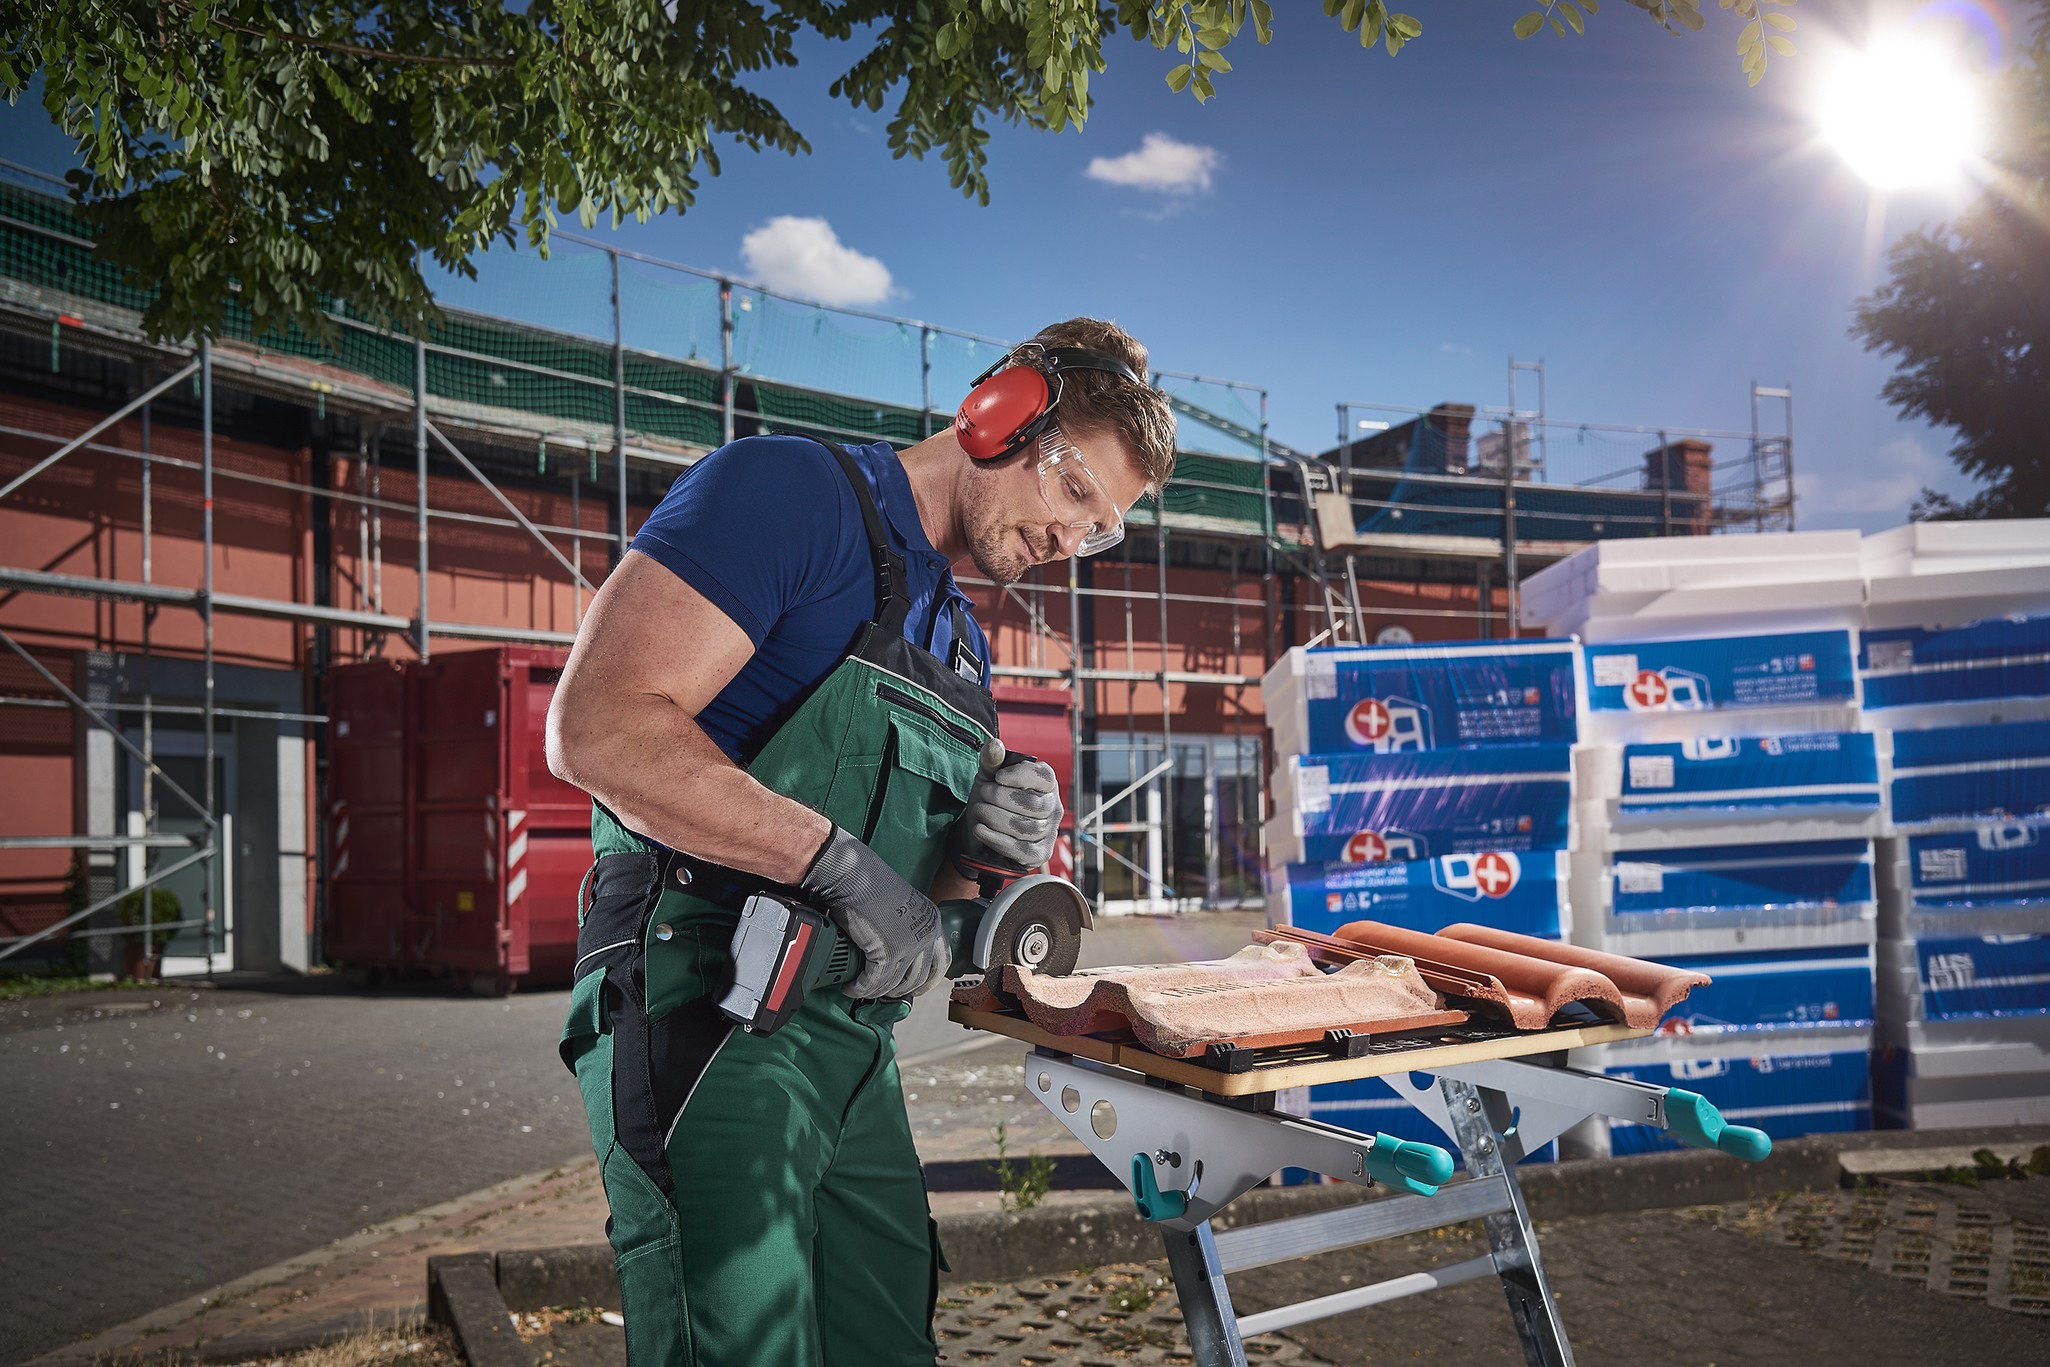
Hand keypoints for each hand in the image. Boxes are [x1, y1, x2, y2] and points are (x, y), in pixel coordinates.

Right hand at [800, 826, 950, 998]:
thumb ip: (906, 926)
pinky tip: (851, 987)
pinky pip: (874, 982)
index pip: (941, 962)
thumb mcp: (901, 905)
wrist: (853, 876)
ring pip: (895, 984)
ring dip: (876, 991)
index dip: (928, 980)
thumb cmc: (870, 884)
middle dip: (899, 990)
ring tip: (862, 988)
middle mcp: (926, 935)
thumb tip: (898, 951)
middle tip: (883, 992)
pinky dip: (860, 988)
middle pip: (918, 978)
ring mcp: (909, 946)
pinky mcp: (887, 954)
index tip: (916, 988)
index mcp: (932, 921)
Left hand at [953, 743, 1063, 870]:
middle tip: (982, 795)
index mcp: (1047, 784)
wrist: (979, 831)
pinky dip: (996, 839)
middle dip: (1000, 798)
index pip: (1044, 777)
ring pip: (1025, 827)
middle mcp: (1053, 808)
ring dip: (995, 818)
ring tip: (979, 811)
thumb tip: (994, 745)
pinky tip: (981, 830)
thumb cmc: (990, 800)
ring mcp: (1048, 832)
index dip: (1020, 776)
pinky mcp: (1039, 854)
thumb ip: (991, 761)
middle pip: (1032, 804)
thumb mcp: (988, 777)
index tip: (997, 777)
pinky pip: (1020, 849)